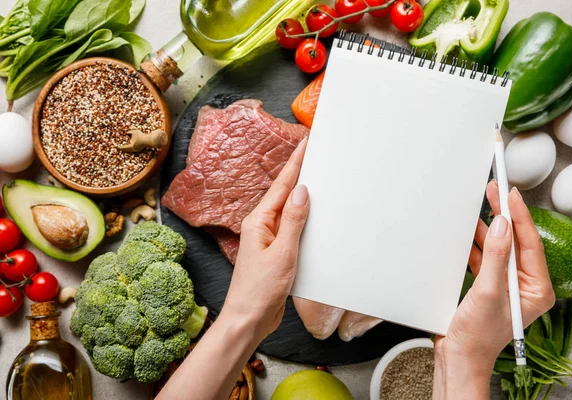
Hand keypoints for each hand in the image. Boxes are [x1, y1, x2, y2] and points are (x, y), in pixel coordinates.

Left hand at [221, 138, 309, 339]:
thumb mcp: (282, 253)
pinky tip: (314, 217)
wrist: (249, 319)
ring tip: (318, 178)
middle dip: (300, 173)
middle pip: (284, 194)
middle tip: (315, 154)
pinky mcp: (276, 252)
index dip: (295, 163)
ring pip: (289, 211)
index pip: (281, 186)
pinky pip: (292, 228)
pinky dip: (304, 218)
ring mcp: (269, 239)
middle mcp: (262, 226)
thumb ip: (292, 221)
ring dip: (303, 196)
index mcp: (259, 222)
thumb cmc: (260, 290)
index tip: (305, 144)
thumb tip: (302, 191)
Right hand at [433, 181, 554, 398]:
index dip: (519, 217)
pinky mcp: (487, 285)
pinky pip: (485, 257)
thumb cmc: (477, 336)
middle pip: (515, 241)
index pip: (530, 244)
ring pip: (498, 246)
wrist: (458, 356)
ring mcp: (505, 284)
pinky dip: (476, 243)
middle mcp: (524, 285)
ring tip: (482, 204)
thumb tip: (502, 226)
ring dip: (488, 228)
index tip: (510, 195)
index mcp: (536, 289)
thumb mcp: (489, 292)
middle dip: (504, 217)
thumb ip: (495, 256)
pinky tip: (469, 230)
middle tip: (495, 191)